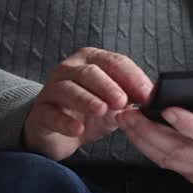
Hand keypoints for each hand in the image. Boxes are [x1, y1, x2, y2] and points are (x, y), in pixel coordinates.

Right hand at [22, 48, 153, 161]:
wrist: (56, 133)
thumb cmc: (88, 112)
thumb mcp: (113, 104)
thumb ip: (129, 99)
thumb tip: (152, 99)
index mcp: (91, 60)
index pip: (115, 62)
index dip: (133, 77)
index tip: (147, 94)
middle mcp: (70, 69)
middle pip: (91, 72)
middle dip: (109, 86)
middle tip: (123, 101)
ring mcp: (52, 88)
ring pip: (69, 89)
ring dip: (87, 99)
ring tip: (102, 110)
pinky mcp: (40, 111)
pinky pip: (51, 114)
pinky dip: (65, 122)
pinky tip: (78, 129)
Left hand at [117, 78, 192, 182]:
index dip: (190, 125)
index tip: (169, 109)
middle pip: (181, 152)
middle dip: (151, 132)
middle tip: (130, 111)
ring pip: (170, 160)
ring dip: (144, 140)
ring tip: (126, 118)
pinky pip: (169, 163)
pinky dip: (149, 148)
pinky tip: (136, 130)